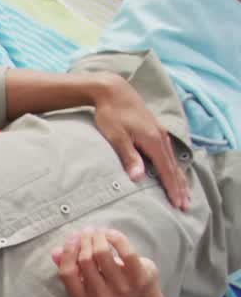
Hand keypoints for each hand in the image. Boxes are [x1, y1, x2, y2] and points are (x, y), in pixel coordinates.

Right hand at [52, 228, 161, 296]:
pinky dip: (116, 238)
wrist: (140, 294)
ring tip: (98, 231)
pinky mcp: (139, 279)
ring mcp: (122, 290)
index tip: (71, 237)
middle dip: (84, 240)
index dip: (67, 251)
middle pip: (85, 260)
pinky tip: (111, 233)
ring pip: (103, 253)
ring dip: (98, 236)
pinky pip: (125, 252)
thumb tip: (55, 253)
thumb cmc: (106, 282)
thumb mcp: (86, 278)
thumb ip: (69, 266)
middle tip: (86, 231)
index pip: (67, 273)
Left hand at [90, 74, 188, 209]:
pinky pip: (168, 152)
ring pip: (172, 159)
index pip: (166, 170)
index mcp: (153, 140)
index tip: (177, 203)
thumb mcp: (117, 137)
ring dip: (178, 177)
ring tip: (183, 192)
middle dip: (179, 186)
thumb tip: (138, 178)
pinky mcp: (155, 130)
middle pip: (173, 166)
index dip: (172, 188)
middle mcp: (160, 137)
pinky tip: (173, 170)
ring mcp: (159, 132)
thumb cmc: (110, 114)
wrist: (113, 91)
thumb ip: (128, 157)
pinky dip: (173, 165)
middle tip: (185, 205)